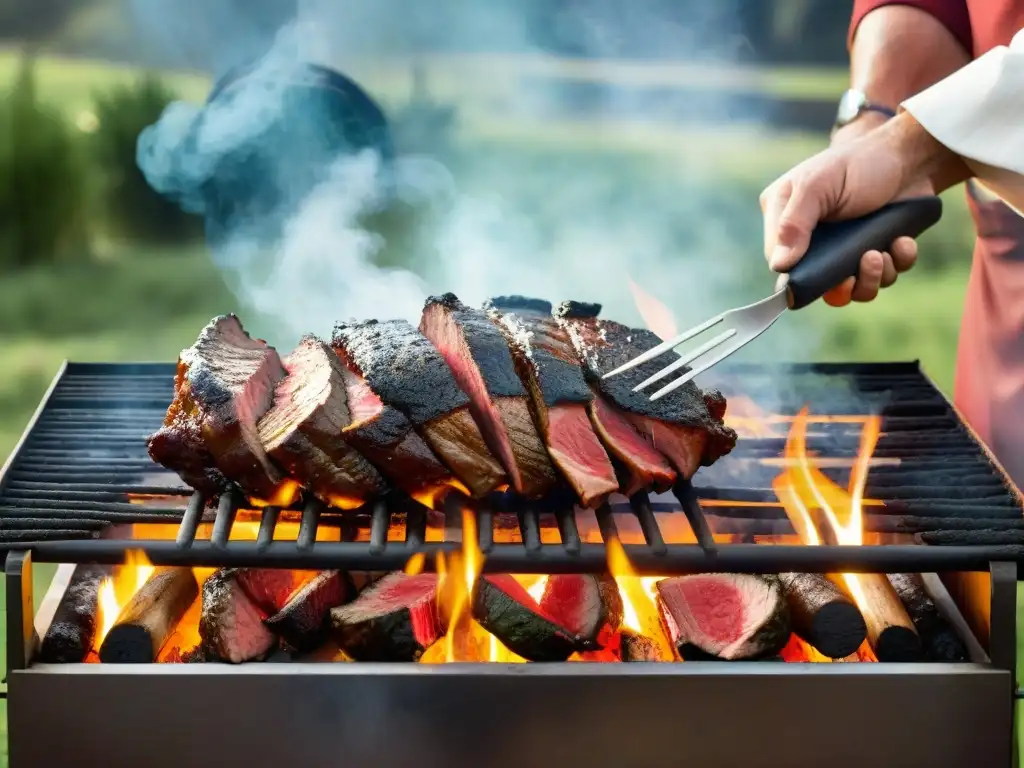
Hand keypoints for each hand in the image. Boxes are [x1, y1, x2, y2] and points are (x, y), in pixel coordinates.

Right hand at [761, 115, 940, 305]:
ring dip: (874, 277)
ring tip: (883, 251)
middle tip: (866, 260)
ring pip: (854, 288)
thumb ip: (793, 223)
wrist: (910, 156)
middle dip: (845, 285)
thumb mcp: (817, 185)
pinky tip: (902, 241)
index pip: (780, 262)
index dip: (800, 277)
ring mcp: (846, 249)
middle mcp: (813, 240)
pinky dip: (897, 263)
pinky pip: (885, 276)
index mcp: (787, 220)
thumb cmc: (857, 162)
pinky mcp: (877, 251)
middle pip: (818, 285)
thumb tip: (779, 265)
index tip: (825, 277)